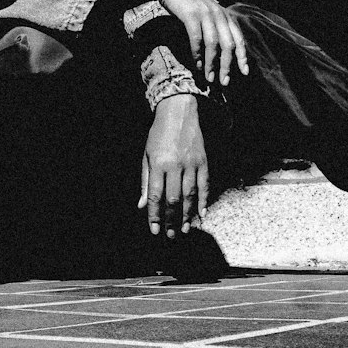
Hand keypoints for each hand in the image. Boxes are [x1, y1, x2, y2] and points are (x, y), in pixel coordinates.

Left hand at [138, 94, 208, 237]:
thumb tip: (142, 206)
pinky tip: (202, 214)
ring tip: (185, 229)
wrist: (179, 112)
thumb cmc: (158, 135)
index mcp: (158, 164)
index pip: (156, 196)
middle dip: (171, 220)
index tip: (154, 230)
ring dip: (187, 215)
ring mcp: (191, 163)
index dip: (154, 215)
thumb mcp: (147, 156)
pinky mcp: (203, 161)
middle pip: (173, 200)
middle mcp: (175, 165)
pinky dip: (204, 201)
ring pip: (190, 195)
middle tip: (170, 235)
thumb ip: (146, 182)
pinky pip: (205, 185)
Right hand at [154, 0, 249, 87]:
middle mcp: (218, 14)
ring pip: (213, 44)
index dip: (243, 57)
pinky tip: (197, 64)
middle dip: (227, 66)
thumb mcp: (208, 13)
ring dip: (212, 64)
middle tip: (224, 82)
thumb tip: (222, 51)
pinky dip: (197, 54)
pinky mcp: (191, 15)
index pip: (239, 39)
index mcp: (225, 15)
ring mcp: (205, 14)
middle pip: (228, 45)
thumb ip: (217, 27)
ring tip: (209, 78)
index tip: (244, 72)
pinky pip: (197, 39)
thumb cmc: (189, 3)